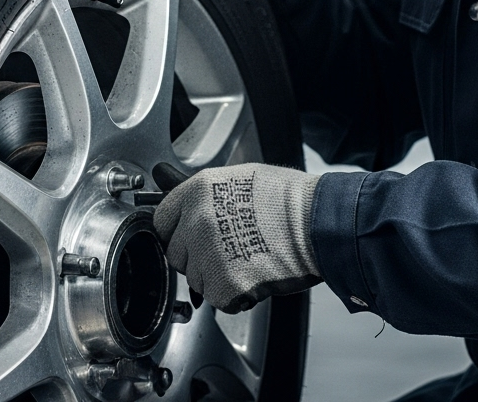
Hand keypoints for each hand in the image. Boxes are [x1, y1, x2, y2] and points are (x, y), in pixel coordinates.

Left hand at [152, 163, 321, 313]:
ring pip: (196, 279)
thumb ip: (206, 196)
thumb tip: (185, 204)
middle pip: (175, 254)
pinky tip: (253, 276)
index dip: (176, 232)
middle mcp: (196, 222)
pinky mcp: (224, 284)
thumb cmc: (288, 199)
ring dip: (215, 277)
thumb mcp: (238, 178)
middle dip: (195, 258)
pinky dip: (233, 295)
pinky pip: (217, 298)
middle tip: (225, 251)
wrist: (316, 221)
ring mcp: (208, 254)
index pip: (161, 220)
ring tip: (245, 260)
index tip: (187, 238)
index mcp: (197, 191)